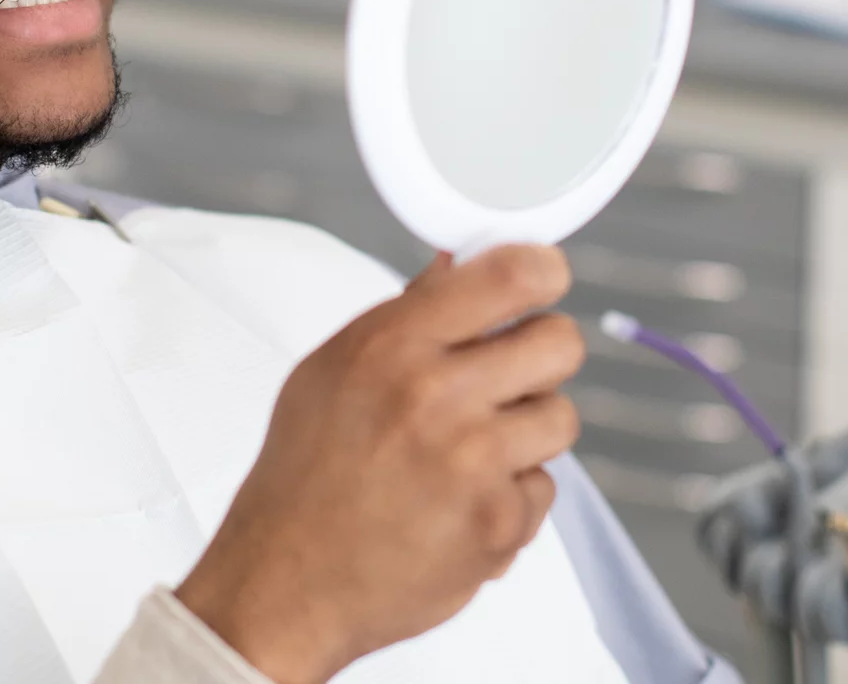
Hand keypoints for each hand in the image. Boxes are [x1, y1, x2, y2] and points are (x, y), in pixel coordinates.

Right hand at [175, 244, 584, 683]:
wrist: (286, 583)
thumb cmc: (304, 474)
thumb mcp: (332, 370)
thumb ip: (406, 315)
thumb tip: (459, 265)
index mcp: (392, 344)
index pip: (511, 276)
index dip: (543, 271)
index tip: (544, 281)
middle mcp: (436, 395)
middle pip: (559, 341)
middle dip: (544, 354)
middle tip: (513, 375)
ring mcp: (473, 463)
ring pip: (561, 416)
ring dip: (528, 432)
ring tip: (472, 452)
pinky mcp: (498, 524)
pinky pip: (544, 487)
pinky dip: (510, 497)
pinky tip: (458, 505)